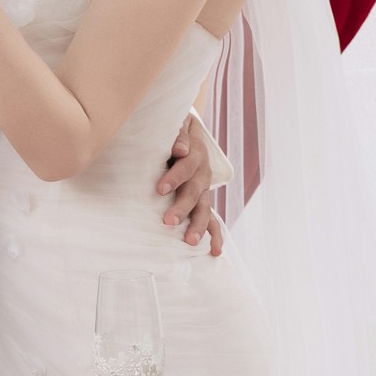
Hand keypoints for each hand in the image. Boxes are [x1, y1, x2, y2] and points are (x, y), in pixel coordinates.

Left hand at [158, 110, 224, 253]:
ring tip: (190, 242)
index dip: (175, 176)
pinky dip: (215, 235)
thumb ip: (177, 134)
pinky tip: (214, 251)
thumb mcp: (177, 123)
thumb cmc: (173, 129)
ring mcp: (204, 190)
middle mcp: (202, 175)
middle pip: (194, 192)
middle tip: (168, 221)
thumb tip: (179, 149)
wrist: (185, 134)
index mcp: (196, 154)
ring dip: (197, 225)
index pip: (187, 165)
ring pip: (204, 209)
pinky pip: (213, 220)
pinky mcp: (202, 201)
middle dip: (182, 207)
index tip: (160, 188)